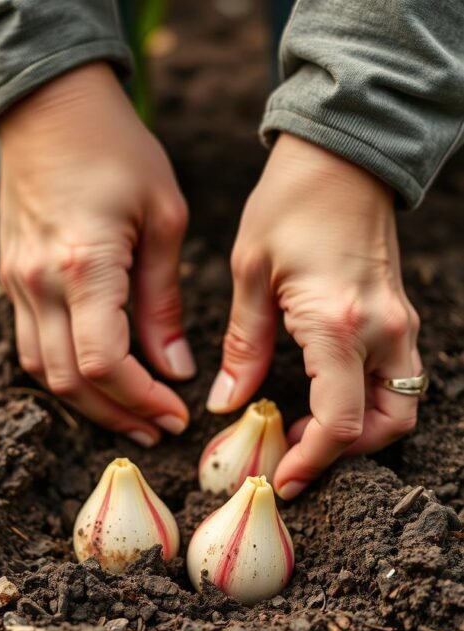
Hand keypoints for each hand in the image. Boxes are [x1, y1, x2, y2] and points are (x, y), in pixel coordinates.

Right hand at [0, 63, 194, 446]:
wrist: (49, 105)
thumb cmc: (118, 150)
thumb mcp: (164, 219)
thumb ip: (164, 301)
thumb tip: (175, 369)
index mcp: (85, 266)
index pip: (104, 362)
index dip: (140, 399)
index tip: (175, 412)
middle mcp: (41, 283)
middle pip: (71, 382)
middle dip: (119, 414)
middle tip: (160, 426)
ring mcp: (19, 284)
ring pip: (44, 374)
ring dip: (89, 405)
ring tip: (133, 414)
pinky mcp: (11, 280)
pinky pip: (31, 347)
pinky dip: (65, 375)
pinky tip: (99, 379)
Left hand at [208, 133, 420, 498]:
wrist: (343, 152)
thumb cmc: (290, 203)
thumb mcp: (251, 273)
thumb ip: (245, 346)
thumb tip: (228, 404)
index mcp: (339, 325)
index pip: (339, 424)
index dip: (311, 463)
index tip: (281, 478)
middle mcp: (383, 332)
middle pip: (387, 426)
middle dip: (344, 453)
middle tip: (295, 452)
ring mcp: (400, 325)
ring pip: (402, 407)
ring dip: (362, 431)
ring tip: (308, 428)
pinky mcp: (400, 317)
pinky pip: (398, 380)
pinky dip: (369, 403)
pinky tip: (325, 395)